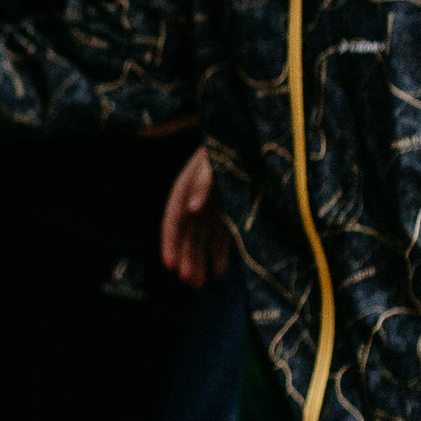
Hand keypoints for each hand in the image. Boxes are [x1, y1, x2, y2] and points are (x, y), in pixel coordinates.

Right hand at [162, 142, 228, 286]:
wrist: (251, 136)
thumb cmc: (229, 147)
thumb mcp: (214, 160)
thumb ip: (203, 181)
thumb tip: (191, 209)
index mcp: (186, 185)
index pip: (173, 218)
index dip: (170, 242)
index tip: (169, 264)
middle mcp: (196, 198)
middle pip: (187, 233)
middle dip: (186, 257)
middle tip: (189, 282)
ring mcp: (212, 204)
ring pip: (202, 238)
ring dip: (199, 259)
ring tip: (199, 284)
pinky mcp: (229, 209)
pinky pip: (221, 234)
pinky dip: (219, 252)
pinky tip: (219, 271)